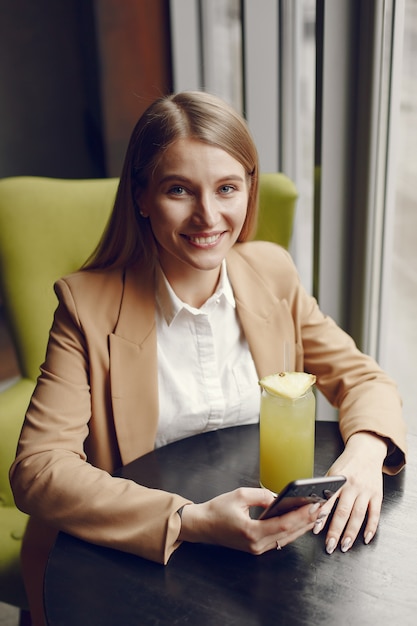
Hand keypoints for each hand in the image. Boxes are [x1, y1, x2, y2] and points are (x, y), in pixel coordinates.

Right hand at [178, 487, 324, 553]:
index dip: (302, 515)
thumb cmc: (217, 510)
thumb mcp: (240, 495)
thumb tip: (280, 496)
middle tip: (322, 507)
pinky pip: (279, 539)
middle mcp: (256, 545)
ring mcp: (257, 548)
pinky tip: (300, 521)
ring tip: (316, 514)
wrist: (201, 526)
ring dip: (302, 526)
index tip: (315, 505)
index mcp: (251, 532)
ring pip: (286, 538)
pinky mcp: (256, 547)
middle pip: (289, 534)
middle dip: (307, 520)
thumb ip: (262, 495)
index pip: (284, 524)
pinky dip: (291, 530)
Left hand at [313, 431, 387, 553]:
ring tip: (344, 546)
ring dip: (351, 533)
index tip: (316, 529)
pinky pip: (375, 514)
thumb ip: (325, 489)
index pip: (328, 500)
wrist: (367, 450)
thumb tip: (312, 508)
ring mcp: (365, 491)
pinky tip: (365, 538)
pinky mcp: (377, 495)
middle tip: (330, 545)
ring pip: (358, 515)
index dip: (322, 516)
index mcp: (338, 480)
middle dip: (336, 531)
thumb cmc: (347, 464)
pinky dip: (371, 527)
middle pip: (343, 512)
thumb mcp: (332, 472)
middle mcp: (352, 486)